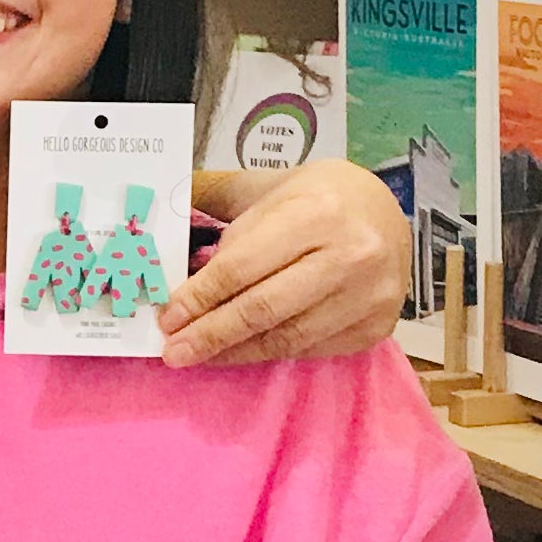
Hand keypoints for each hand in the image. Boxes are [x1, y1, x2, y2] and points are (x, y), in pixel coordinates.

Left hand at [163, 159, 408, 366]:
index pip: (243, 266)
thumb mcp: (264, 185)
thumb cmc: (315, 197)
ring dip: (235, 351)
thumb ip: (211, 201)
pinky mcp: (377, 327)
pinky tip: (241, 350)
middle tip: (173, 352)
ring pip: (287, 337)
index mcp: (317, 212)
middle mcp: (350, 255)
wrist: (385, 211)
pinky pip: (310, 349)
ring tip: (198, 355)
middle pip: (264, 308)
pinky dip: (269, 352)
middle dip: (210, 334)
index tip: (167, 317)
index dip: (199, 296)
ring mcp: (370, 296)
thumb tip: (156, 230)